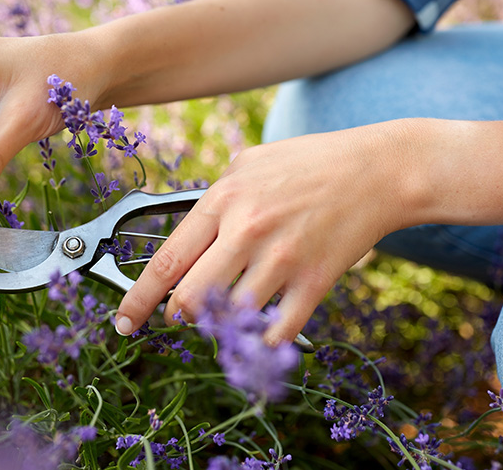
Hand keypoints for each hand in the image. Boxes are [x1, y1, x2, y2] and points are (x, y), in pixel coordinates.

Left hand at [113, 122, 414, 345]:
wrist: (379, 171)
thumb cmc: (313, 162)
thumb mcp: (252, 161)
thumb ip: (216, 196)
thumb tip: (187, 234)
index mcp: (224, 200)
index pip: (167, 260)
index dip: (138, 298)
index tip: (124, 322)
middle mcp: (246, 230)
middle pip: (191, 298)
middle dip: (181, 315)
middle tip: (186, 314)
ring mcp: (281, 259)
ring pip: (231, 319)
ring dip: (224, 326)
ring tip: (233, 312)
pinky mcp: (314, 281)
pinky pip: (276, 332)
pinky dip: (264, 340)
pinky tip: (265, 329)